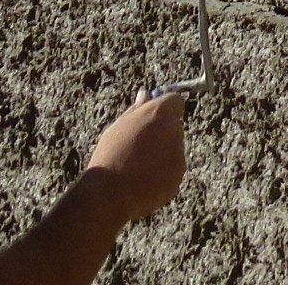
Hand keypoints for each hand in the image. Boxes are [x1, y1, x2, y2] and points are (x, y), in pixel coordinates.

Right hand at [85, 91, 186, 223]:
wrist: (109, 194)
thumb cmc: (109, 156)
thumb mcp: (117, 126)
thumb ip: (136, 109)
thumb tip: (146, 94)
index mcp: (159, 112)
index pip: (174, 101)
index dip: (164, 109)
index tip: (153, 119)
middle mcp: (174, 130)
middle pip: (175, 126)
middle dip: (163, 133)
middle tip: (141, 147)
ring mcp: (178, 155)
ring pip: (175, 149)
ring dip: (164, 154)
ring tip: (138, 168)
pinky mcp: (178, 177)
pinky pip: (174, 171)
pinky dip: (164, 175)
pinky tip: (144, 181)